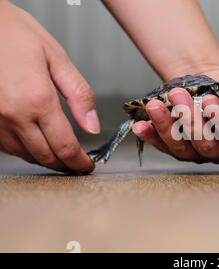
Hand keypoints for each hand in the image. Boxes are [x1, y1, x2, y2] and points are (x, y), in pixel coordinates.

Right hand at [0, 2, 98, 172]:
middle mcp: (12, 116)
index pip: (65, 147)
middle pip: (45, 157)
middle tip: (77, 165)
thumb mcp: (56, 58)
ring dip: (46, 159)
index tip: (87, 166)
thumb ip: (79, 94)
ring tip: (61, 155)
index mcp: (37, 100)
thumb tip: (92, 125)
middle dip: (65, 165)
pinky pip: (6, 146)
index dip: (79, 162)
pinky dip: (25, 149)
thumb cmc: (14, 33)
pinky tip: (35, 142)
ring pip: (25, 155)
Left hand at [132, 70, 218, 163]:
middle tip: (180, 95)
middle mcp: (218, 152)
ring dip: (167, 126)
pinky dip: (150, 134)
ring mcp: (194, 152)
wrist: (210, 78)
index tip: (211, 99)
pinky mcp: (173, 147)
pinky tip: (141, 124)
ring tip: (156, 105)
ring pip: (181, 146)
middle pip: (205, 144)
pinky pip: (161, 145)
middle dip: (191, 119)